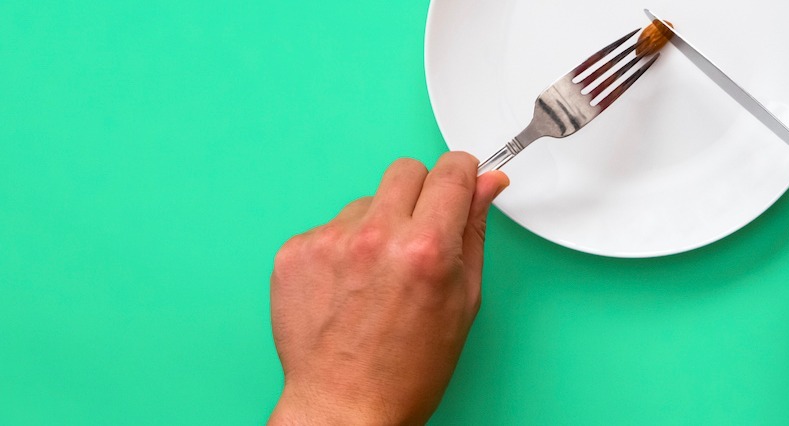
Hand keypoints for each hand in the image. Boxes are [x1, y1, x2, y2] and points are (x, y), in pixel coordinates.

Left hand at [268, 153, 508, 424]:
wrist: (345, 406)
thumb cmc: (409, 369)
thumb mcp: (463, 299)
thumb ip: (473, 231)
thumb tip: (485, 184)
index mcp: (426, 248)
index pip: (451, 170)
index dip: (463, 174)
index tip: (460, 183)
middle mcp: (376, 237)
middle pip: (406, 170)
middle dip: (422, 192)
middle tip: (421, 233)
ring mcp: (329, 242)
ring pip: (367, 201)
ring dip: (379, 224)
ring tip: (378, 276)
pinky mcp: (295, 252)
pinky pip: (331, 227)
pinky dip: (343, 248)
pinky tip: (349, 287)